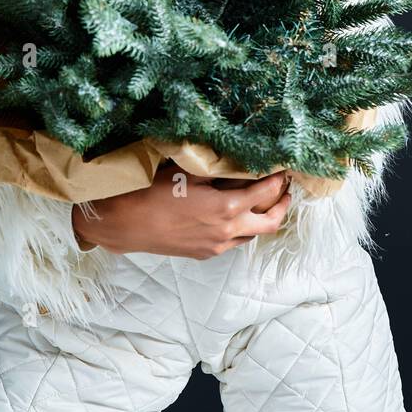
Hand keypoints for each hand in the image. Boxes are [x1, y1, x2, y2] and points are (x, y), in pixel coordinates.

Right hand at [71, 163, 291, 258]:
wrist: (125, 224)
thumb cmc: (152, 193)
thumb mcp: (187, 171)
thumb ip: (218, 168)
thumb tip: (240, 158)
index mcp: (226, 208)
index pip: (266, 192)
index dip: (278, 179)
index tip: (283, 167)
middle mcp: (227, 231)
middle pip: (271, 221)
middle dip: (283, 204)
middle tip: (286, 190)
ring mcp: (216, 245)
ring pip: (253, 235)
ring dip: (262, 218)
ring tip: (263, 202)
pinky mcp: (204, 253)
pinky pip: (233, 242)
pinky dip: (242, 228)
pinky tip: (234, 216)